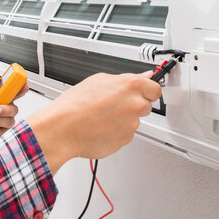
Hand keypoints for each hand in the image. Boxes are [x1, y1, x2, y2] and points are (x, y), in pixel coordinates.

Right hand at [26, 71, 160, 174]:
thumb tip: (143, 77)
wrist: (63, 128)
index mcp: (131, 86)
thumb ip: (125, 80)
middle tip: (113, 104)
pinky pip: (125, 134)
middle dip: (134, 105)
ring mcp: (131, 125)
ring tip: (101, 116)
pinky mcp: (125, 140)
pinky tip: (100, 126)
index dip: (147, 90)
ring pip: (134, 120)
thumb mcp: (98, 80)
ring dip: (123, 119)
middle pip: (146, 105)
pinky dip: (116, 131)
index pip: (155, 88)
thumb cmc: (75, 104)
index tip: (143, 92)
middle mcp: (135, 105)